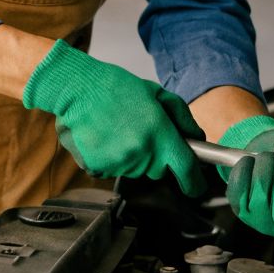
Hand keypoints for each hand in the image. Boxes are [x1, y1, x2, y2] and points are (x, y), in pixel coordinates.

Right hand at [22, 39, 205, 195]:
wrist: (77, 87)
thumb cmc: (116, 87)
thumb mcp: (156, 93)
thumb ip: (181, 117)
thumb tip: (196, 137)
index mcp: (160, 133)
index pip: (186, 170)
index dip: (193, 182)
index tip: (194, 186)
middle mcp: (141, 152)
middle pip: (157, 171)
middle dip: (153, 157)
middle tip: (138, 132)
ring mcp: (119, 162)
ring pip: (133, 170)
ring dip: (129, 156)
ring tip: (116, 130)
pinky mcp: (98, 167)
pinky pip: (110, 170)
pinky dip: (108, 159)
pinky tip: (102, 138)